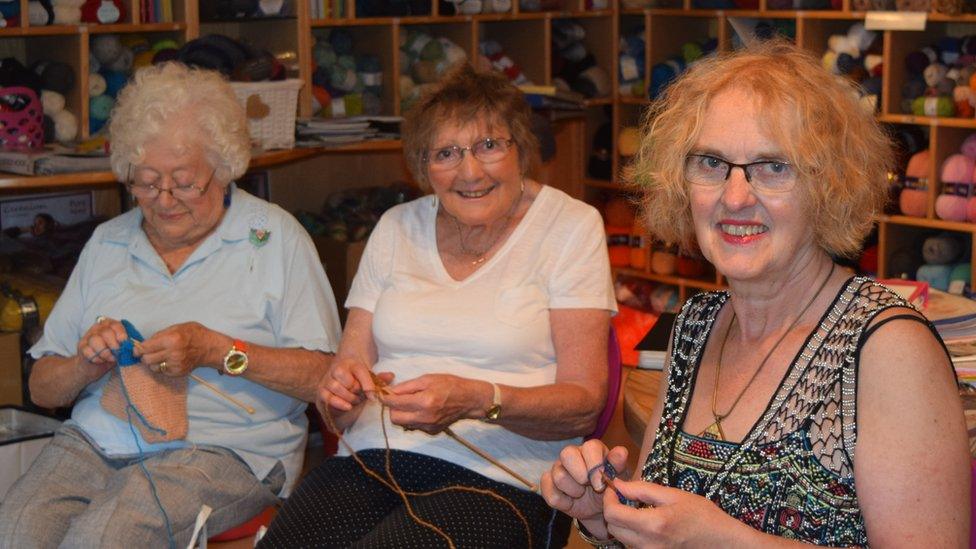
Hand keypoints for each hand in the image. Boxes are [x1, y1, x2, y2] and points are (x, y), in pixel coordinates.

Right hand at [75, 316, 125, 380]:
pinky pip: (88, 350)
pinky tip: (100, 361)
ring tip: (109, 358)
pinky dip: (96, 358)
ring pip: (95, 340)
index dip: (121, 334)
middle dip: (114, 345)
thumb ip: (126, 345)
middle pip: (106, 332)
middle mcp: (98, 328)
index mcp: (109, 325)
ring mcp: (88, 336)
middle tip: (117, 354)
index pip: (115, 325)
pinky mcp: (81, 346)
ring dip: (105, 353)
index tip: (124, 343)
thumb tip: (134, 346)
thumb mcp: (121, 348)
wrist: (94, 366)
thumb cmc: (111, 355)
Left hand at [136, 321, 212, 376]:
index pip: (146, 347)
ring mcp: (176, 364)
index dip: (138, 349)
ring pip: (153, 367)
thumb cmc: (194, 334)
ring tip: (159, 356)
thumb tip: (145, 343)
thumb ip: (160, 335)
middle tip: (147, 353)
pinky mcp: (178, 372)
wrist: (210, 347)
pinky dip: (162, 367)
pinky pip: (163, 371)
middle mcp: (172, 353)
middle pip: (147, 359)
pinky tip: (168, 361)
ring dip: (153, 362)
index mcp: (171, 339)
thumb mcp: (177, 327)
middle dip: (144, 356)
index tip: (136, 349)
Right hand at [316, 357, 392, 431]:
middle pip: (347, 380)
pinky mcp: (321, 391)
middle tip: (361, 397)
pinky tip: (347, 406)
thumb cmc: (358, 383)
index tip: (373, 396)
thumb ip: (379, 379)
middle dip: (357, 392)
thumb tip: (391, 375)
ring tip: (355, 401)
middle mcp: (338, 369)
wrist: (341, 384)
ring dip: (348, 398)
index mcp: (352, 364)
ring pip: (336, 387)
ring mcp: (328, 380)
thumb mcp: (369, 380)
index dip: (367, 385)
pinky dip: (338, 403)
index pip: (360, 371)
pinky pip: (326, 396)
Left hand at [380, 374, 482, 433]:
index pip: (395, 404)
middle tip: (398, 399)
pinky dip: (413, 419)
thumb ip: (407, 386)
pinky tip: (421, 410)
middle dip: (392, 408)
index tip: (382, 394)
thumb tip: (391, 391)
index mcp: (424, 402)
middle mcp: (425, 417)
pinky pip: (414, 427)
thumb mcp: (428, 379)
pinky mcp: (432, 432)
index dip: (385, 398)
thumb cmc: (450, 385)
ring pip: (404, 424)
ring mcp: (428, 427)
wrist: (469, 400)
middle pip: (395, 419)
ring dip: (402, 414)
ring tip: (412, 403)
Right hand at [541, 440, 628, 533]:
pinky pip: (549, 492)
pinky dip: (563, 502)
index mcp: (592, 449)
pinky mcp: (548, 483)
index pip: (590, 447)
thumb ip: (618, 464)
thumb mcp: (619, 478)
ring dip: (574, 491)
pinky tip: (571, 501)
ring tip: (582, 494)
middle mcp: (572, 454)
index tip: (601, 484)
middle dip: (580, 475)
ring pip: (559, 476)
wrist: (598, 508)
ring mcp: (558, 468)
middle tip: (590, 487)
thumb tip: (620, 452)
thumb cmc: (609, 488)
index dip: (595, 466)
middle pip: (567, 454)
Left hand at [603, 478, 737, 547]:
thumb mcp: (673, 495)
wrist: (722, 541)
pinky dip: (633, 534)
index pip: (613, 514)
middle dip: (613, 510)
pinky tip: (646, 524)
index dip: (609, 498)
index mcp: (653, 524)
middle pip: (613, 528)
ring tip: (638, 509)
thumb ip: (642, 489)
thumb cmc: (702, 515)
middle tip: (625, 497)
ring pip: (621, 539)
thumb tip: (618, 484)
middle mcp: (648, 544)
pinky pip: (633, 546)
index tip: (614, 488)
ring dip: (623, 523)